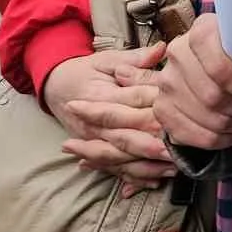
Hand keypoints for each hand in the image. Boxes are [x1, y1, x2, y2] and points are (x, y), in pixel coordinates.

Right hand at [42, 45, 176, 190]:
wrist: (56, 86)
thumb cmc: (86, 70)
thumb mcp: (107, 60)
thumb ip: (135, 59)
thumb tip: (161, 49)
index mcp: (100, 96)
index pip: (131, 103)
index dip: (154, 109)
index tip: (175, 116)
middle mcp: (96, 123)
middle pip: (126, 136)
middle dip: (150, 146)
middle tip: (175, 153)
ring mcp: (95, 140)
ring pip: (121, 158)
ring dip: (146, 166)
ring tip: (172, 170)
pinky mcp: (96, 150)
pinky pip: (115, 169)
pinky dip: (133, 178)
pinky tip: (154, 182)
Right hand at [154, 14, 231, 151]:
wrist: (206, 54)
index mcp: (201, 33)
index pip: (211, 60)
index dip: (228, 75)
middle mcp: (178, 56)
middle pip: (213, 96)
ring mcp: (167, 84)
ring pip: (209, 120)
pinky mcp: (163, 109)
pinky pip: (195, 136)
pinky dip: (222, 140)